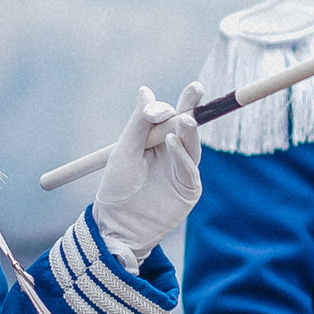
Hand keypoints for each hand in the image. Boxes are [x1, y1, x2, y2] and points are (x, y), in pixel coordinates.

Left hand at [95, 84, 202, 266]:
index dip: (165, 108)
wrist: (117, 225)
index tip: (155, 108)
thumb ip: (138, 123)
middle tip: (196, 88)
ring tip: (184, 119)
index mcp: (155, 141)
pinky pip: (190, 169)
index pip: (167, 117)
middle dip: (191, 106)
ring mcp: (183, 171)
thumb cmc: (117, 188)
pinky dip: (183, 155)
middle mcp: (172, 153)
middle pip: (186, 126)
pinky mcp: (189, 189)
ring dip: (189, 131)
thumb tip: (146, 91)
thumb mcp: (125, 151)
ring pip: (191, 145)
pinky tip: (174, 143)